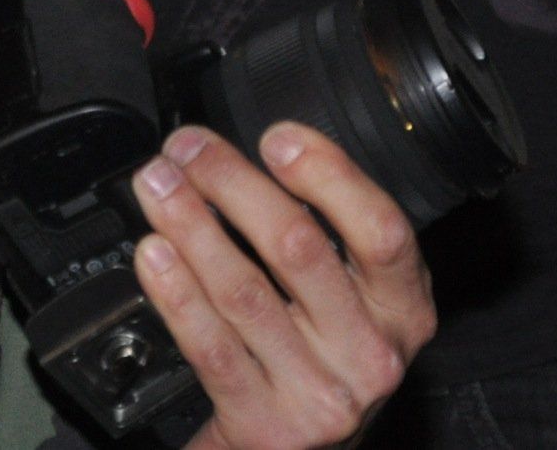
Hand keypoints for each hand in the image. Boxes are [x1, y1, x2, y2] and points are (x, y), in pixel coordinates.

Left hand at [131, 124, 433, 449]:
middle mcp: (371, 353)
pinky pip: (210, 345)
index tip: (276, 137)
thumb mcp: (353, 295)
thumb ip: (324, 228)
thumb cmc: (324, 351)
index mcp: (404, 308)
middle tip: (187, 149)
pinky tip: (153, 251)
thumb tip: (250, 152)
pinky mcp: (265, 423)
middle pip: (297, 248)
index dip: (328, 175)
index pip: (381, 230)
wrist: (304, 449)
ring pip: (243, 290)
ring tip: (156, 185)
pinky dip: (175, 291)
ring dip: (189, 224)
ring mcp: (318, 392)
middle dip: (231, 183)